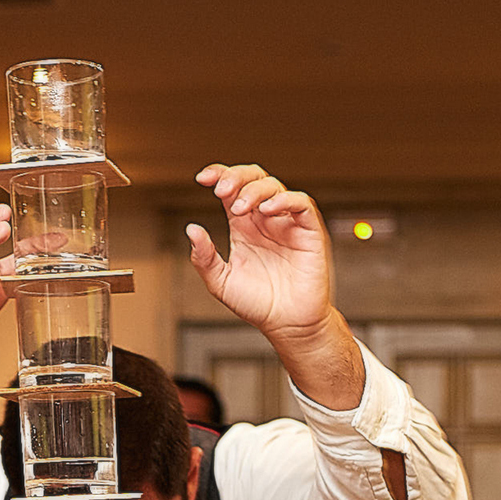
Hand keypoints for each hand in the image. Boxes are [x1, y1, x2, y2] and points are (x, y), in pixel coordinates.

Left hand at [186, 164, 334, 347]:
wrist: (287, 324)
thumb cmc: (258, 304)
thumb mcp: (221, 282)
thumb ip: (204, 257)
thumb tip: (191, 229)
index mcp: (243, 226)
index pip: (232, 188)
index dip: (218, 175)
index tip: (202, 178)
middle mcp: (265, 220)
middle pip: (253, 178)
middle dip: (235, 176)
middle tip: (221, 189)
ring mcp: (287, 223)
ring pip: (274, 186)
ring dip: (254, 190)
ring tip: (241, 208)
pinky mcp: (309, 231)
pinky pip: (301, 204)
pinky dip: (285, 200)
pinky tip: (268, 210)